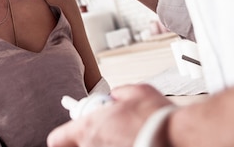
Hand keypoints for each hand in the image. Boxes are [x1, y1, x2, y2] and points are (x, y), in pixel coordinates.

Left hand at [47, 84, 172, 146]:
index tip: (69, 133)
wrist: (176, 139)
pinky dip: (122, 145)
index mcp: (89, 128)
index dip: (62, 136)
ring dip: (108, 143)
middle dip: (92, 138)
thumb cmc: (156, 117)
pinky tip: (137, 140)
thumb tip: (116, 97)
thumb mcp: (134, 92)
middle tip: (109, 129)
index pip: (57, 140)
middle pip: (80, 146)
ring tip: (128, 135)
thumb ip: (117, 94)